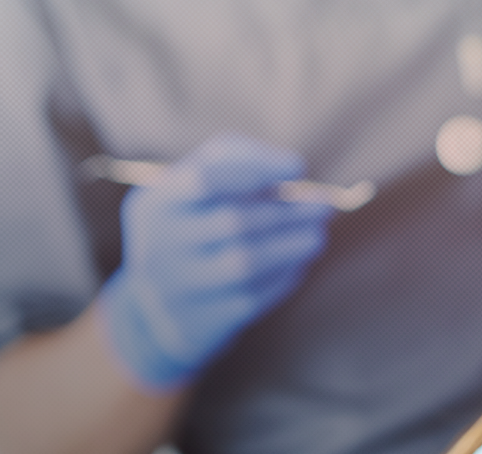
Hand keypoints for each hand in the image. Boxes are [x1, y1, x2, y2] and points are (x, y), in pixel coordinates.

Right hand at [98, 134, 334, 389]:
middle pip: (233, 222)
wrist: (158, 303)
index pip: (208, 180)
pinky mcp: (201, 321)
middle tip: (324, 205)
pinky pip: (252, 296)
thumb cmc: (194, 221)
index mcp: (156, 204)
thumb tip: (294, 169)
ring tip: (318, 234)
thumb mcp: (198, 181)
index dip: (258, 170)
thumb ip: (242, 160)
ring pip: (245, 263)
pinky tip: (298, 262)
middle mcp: (158, 245)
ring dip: (292, 244)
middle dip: (287, 211)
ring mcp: (177, 287)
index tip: (298, 168)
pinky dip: (282, 276)